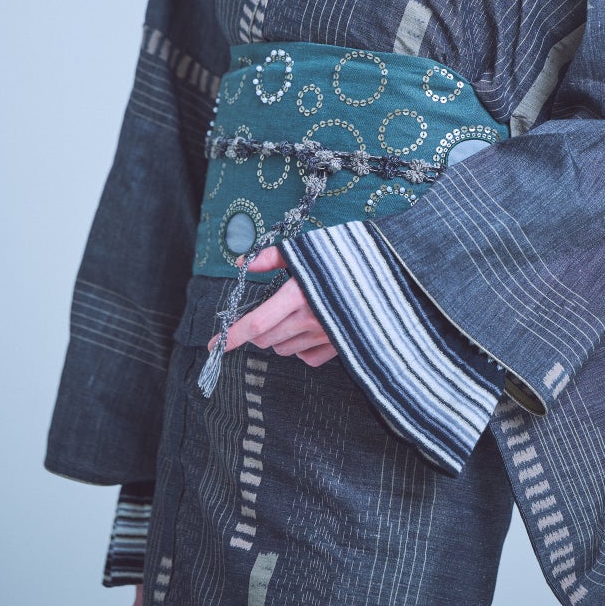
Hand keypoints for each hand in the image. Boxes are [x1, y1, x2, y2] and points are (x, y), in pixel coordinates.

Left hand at [211, 246, 337, 366]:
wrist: (391, 274)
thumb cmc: (347, 257)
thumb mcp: (308, 248)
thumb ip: (273, 257)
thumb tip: (243, 262)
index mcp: (298, 293)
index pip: (255, 324)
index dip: (231, 337)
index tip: (212, 345)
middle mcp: (310, 318)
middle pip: (265, 338)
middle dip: (255, 330)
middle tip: (265, 312)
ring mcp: (325, 335)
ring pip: (283, 349)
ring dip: (277, 337)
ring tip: (291, 316)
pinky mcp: (340, 345)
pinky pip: (307, 357)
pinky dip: (300, 348)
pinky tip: (308, 330)